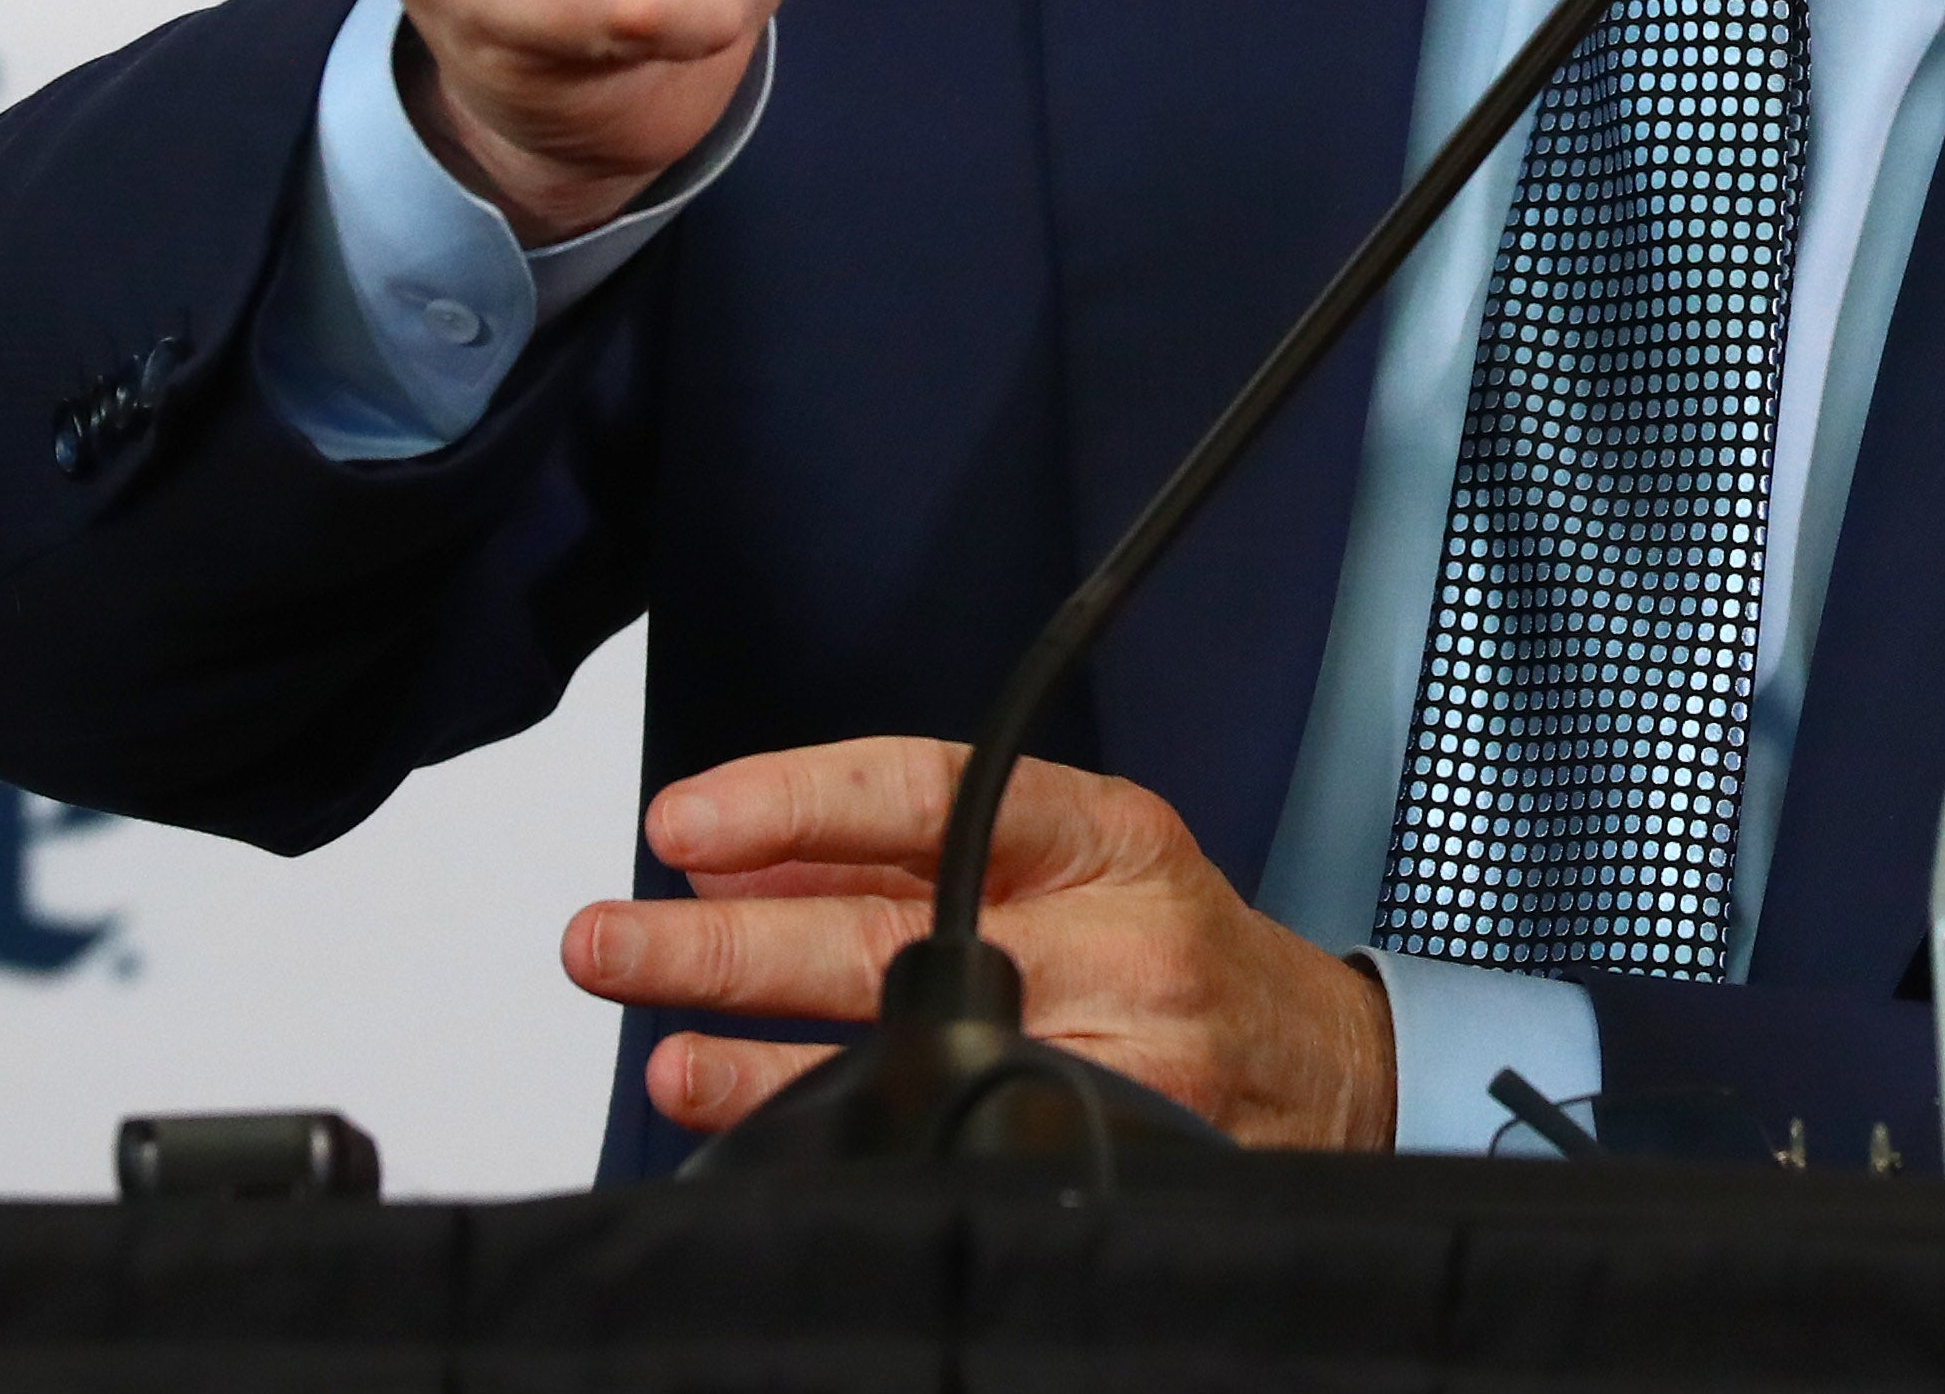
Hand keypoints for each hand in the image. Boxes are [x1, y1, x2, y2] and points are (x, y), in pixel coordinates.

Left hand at [559, 737, 1396, 1149]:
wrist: (1334, 1071)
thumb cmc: (1182, 951)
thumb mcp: (1078, 858)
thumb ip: (909, 853)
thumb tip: (729, 854)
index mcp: (1106, 834)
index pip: (932, 792)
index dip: (799, 801)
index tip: (686, 819)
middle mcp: (1117, 939)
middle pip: (896, 934)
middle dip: (730, 942)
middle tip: (610, 938)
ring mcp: (1122, 1059)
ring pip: (909, 1057)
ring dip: (758, 1062)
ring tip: (656, 1050)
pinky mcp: (1115, 1153)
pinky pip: (947, 1145)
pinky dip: (838, 1141)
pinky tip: (755, 1135)